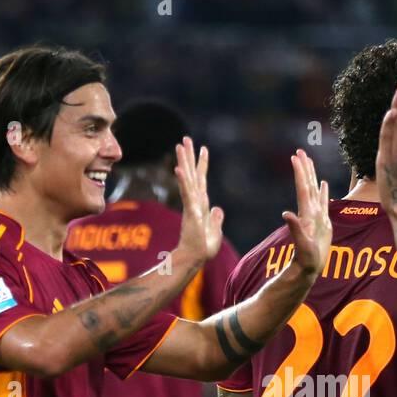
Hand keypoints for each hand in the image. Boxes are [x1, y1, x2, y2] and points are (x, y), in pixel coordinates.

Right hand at [173, 136, 224, 264]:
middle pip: (192, 174)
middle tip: (185, 138)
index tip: (203, 149)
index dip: (202, 164)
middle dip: (189, 156)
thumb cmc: (204, 248)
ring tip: (180, 145)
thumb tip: (217, 209)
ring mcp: (191, 205)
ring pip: (188, 178)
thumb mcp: (215, 231)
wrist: (196, 258)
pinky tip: (179, 168)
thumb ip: (216, 219)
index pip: (201, 180)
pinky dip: (183, 181)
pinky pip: (187, 194)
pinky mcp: (190, 212)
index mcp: (201, 204)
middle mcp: (195, 201)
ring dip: (184, 161)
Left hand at [281, 150, 330, 274]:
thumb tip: (285, 214)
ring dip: (311, 175)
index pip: (303, 189)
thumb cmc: (306, 260)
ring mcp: (317, 216)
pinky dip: (323, 191)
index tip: (295, 157)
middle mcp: (311, 212)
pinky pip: (323, 201)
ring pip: (314, 190)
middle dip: (304, 168)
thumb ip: (295, 229)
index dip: (300, 173)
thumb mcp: (301, 245)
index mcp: (307, 214)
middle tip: (300, 151)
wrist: (309, 268)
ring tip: (309, 161)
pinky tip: (323, 184)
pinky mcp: (323, 222)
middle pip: (307, 185)